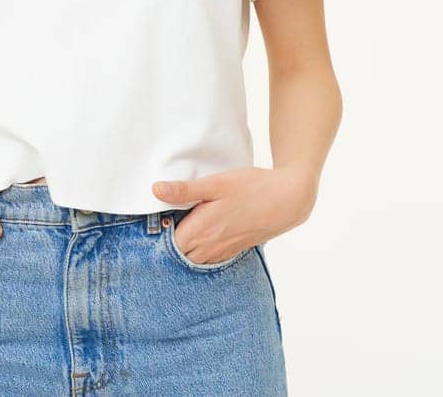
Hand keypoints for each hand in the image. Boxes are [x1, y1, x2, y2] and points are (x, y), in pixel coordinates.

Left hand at [151, 165, 317, 265]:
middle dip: (168, 242)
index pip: (166, 243)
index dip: (157, 232)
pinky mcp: (233, 251)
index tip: (155, 218)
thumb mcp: (216, 184)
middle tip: (164, 222)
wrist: (287, 199)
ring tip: (181, 227)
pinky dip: (200, 251)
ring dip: (184, 247)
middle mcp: (209, 247)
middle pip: (177, 254)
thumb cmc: (252, 188)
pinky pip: (208, 259)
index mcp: (201, 231)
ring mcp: (222, 252)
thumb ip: (184, 190)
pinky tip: (202, 233)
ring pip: (192, 259)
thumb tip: (155, 190)